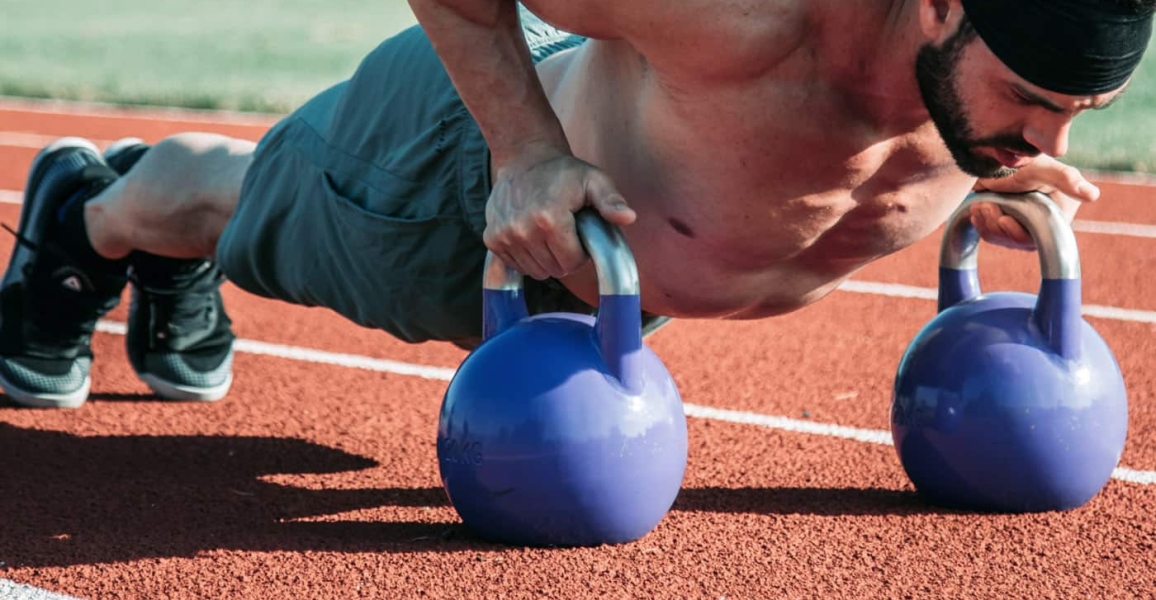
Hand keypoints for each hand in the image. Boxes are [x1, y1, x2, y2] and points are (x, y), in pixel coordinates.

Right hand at [484, 146, 635, 279]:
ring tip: (548, 233)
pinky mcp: (492, 238)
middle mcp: (522, 230)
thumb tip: (628, 218)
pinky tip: (531, 235)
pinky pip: (516, 266)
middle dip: (564, 256)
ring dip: (545, 258)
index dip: (581, 253)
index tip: (579, 235)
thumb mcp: (595, 181)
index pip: (572, 263)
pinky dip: (526, 257)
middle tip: (565, 233)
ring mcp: (504, 235)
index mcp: (550, 218)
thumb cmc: (564, 172)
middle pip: (553, 270)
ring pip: (535, 271)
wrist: (524, 159)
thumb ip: (611, 201)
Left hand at [968, 155, 1098, 250]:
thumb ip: (1066, 180)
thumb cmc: (1023, 158)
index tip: (1003, 220)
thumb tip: (1093, 195)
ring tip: (981, 204)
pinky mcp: (1004, 222)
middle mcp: (1043, 221)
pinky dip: (980, 223)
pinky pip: (991, 234)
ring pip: (1002, 239)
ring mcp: (1022, 223)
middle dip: (997, 226)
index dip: (1019, 234)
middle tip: (984, 206)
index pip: (1041, 238)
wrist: (991, 155)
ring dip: (986, 223)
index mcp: (1059, 212)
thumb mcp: (1044, 168)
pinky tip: (977, 208)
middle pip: (1018, 241)